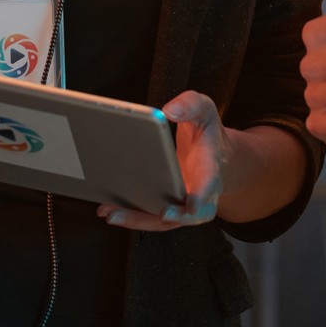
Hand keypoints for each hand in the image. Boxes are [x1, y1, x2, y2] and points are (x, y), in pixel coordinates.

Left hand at [98, 91, 225, 230]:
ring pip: (164, 221)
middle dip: (173, 217)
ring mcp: (183, 205)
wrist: (216, 157)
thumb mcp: (204, 111)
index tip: (191, 205)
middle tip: (158, 215)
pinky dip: (131, 216)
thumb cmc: (207, 134)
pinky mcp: (168, 208)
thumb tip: (168, 110)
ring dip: (139, 220)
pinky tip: (109, 210)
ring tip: (111, 213)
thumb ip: (191, 105)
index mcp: (211, 167)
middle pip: (189, 213)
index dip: (201, 195)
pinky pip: (151, 218)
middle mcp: (200, 193)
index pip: (209, 182)